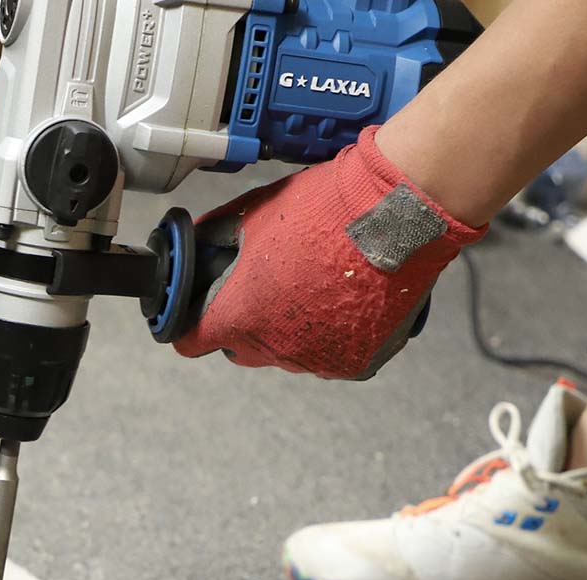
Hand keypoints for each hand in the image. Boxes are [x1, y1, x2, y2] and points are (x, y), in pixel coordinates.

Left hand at [175, 127, 486, 379]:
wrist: (395, 211)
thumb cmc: (320, 209)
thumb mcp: (251, 214)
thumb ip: (213, 239)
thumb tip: (194, 246)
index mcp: (239, 317)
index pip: (191, 343)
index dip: (191, 327)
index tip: (199, 315)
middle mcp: (274, 350)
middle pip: (240, 350)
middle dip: (243, 325)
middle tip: (266, 289)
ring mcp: (316, 361)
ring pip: (286, 354)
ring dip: (290, 330)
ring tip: (315, 286)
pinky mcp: (356, 364)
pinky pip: (330, 356)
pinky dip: (332, 336)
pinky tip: (345, 301)